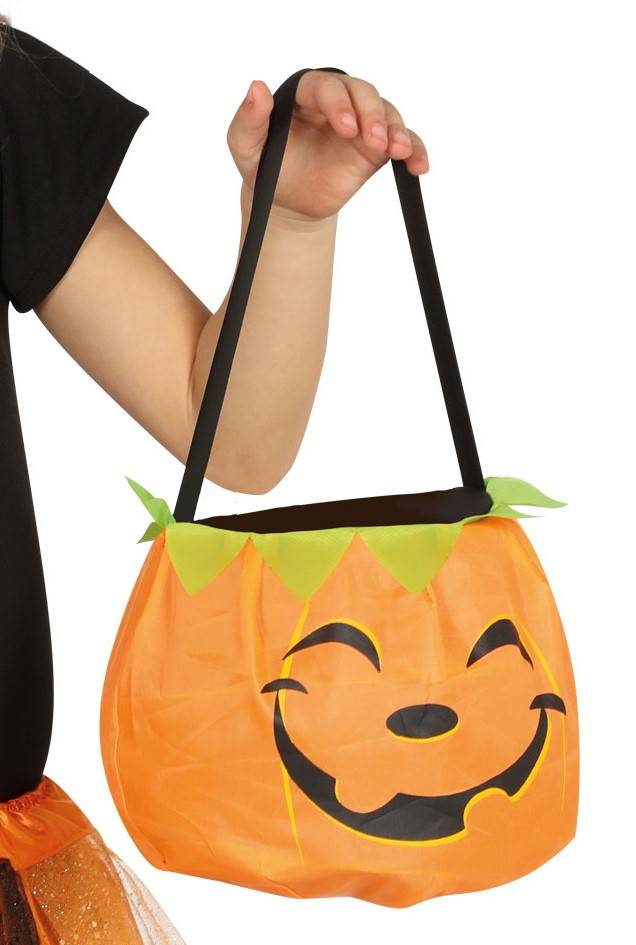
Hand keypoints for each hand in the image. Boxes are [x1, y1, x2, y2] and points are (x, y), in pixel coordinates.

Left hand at [226, 71, 428, 222]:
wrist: (286, 202)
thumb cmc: (265, 168)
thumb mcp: (245, 146)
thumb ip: (248, 119)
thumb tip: (256, 88)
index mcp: (306, 95)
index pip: (327, 88)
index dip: (339, 103)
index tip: (345, 128)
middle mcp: (338, 103)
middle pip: (364, 94)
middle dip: (372, 115)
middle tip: (373, 141)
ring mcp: (360, 125)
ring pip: (387, 114)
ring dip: (396, 130)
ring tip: (399, 151)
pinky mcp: (375, 149)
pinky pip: (403, 142)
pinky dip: (415, 150)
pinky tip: (419, 165)